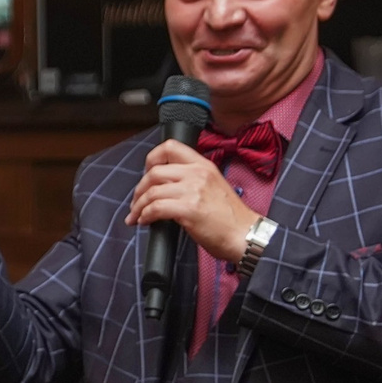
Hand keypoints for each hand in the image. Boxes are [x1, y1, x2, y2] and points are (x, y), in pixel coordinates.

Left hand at [127, 141, 261, 261]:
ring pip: (152, 192)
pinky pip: (155, 208)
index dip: (151, 158)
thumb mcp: (213, 186)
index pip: (170, 147)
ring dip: (138, 206)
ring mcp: (193, 190)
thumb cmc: (230, 217)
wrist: (245, 234)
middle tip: (136, 202)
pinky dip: (145, 215)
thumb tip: (164, 186)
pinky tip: (145, 221)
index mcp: (203, 165)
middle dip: (139, 189)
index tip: (146, 173)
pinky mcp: (189, 209)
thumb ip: (192, 180)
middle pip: (154, 172)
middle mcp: (197, 173)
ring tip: (136, 216)